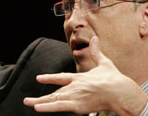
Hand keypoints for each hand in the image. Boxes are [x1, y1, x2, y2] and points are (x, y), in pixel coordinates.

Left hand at [23, 36, 147, 114]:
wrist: (120, 91)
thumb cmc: (115, 79)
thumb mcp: (104, 63)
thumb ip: (96, 52)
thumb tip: (94, 38)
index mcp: (79, 77)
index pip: (61, 77)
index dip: (49, 78)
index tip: (39, 77)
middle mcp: (74, 86)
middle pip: (55, 92)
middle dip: (41, 97)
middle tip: (27, 99)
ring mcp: (75, 96)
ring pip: (54, 100)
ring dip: (40, 102)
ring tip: (28, 103)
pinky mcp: (78, 105)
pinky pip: (59, 106)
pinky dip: (48, 107)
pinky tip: (38, 108)